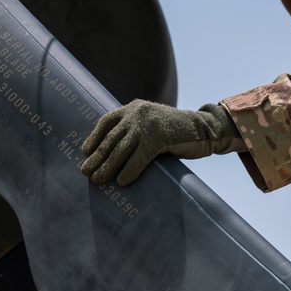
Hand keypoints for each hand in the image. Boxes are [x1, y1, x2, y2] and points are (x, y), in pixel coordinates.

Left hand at [80, 99, 243, 185]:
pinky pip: (139, 158)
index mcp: (134, 108)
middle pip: (111, 139)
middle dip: (97, 157)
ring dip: (107, 167)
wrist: (205, 129)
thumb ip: (134, 131)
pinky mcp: (159, 137)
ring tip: (98, 180)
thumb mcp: (151, 125)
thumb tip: (110, 153)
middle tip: (85, 172)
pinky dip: (129, 171)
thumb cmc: (175, 132)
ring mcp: (148, 124)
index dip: (94, 138)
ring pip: (121, 149)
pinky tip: (122, 182)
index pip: (106, 122)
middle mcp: (138, 113)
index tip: (85, 152)